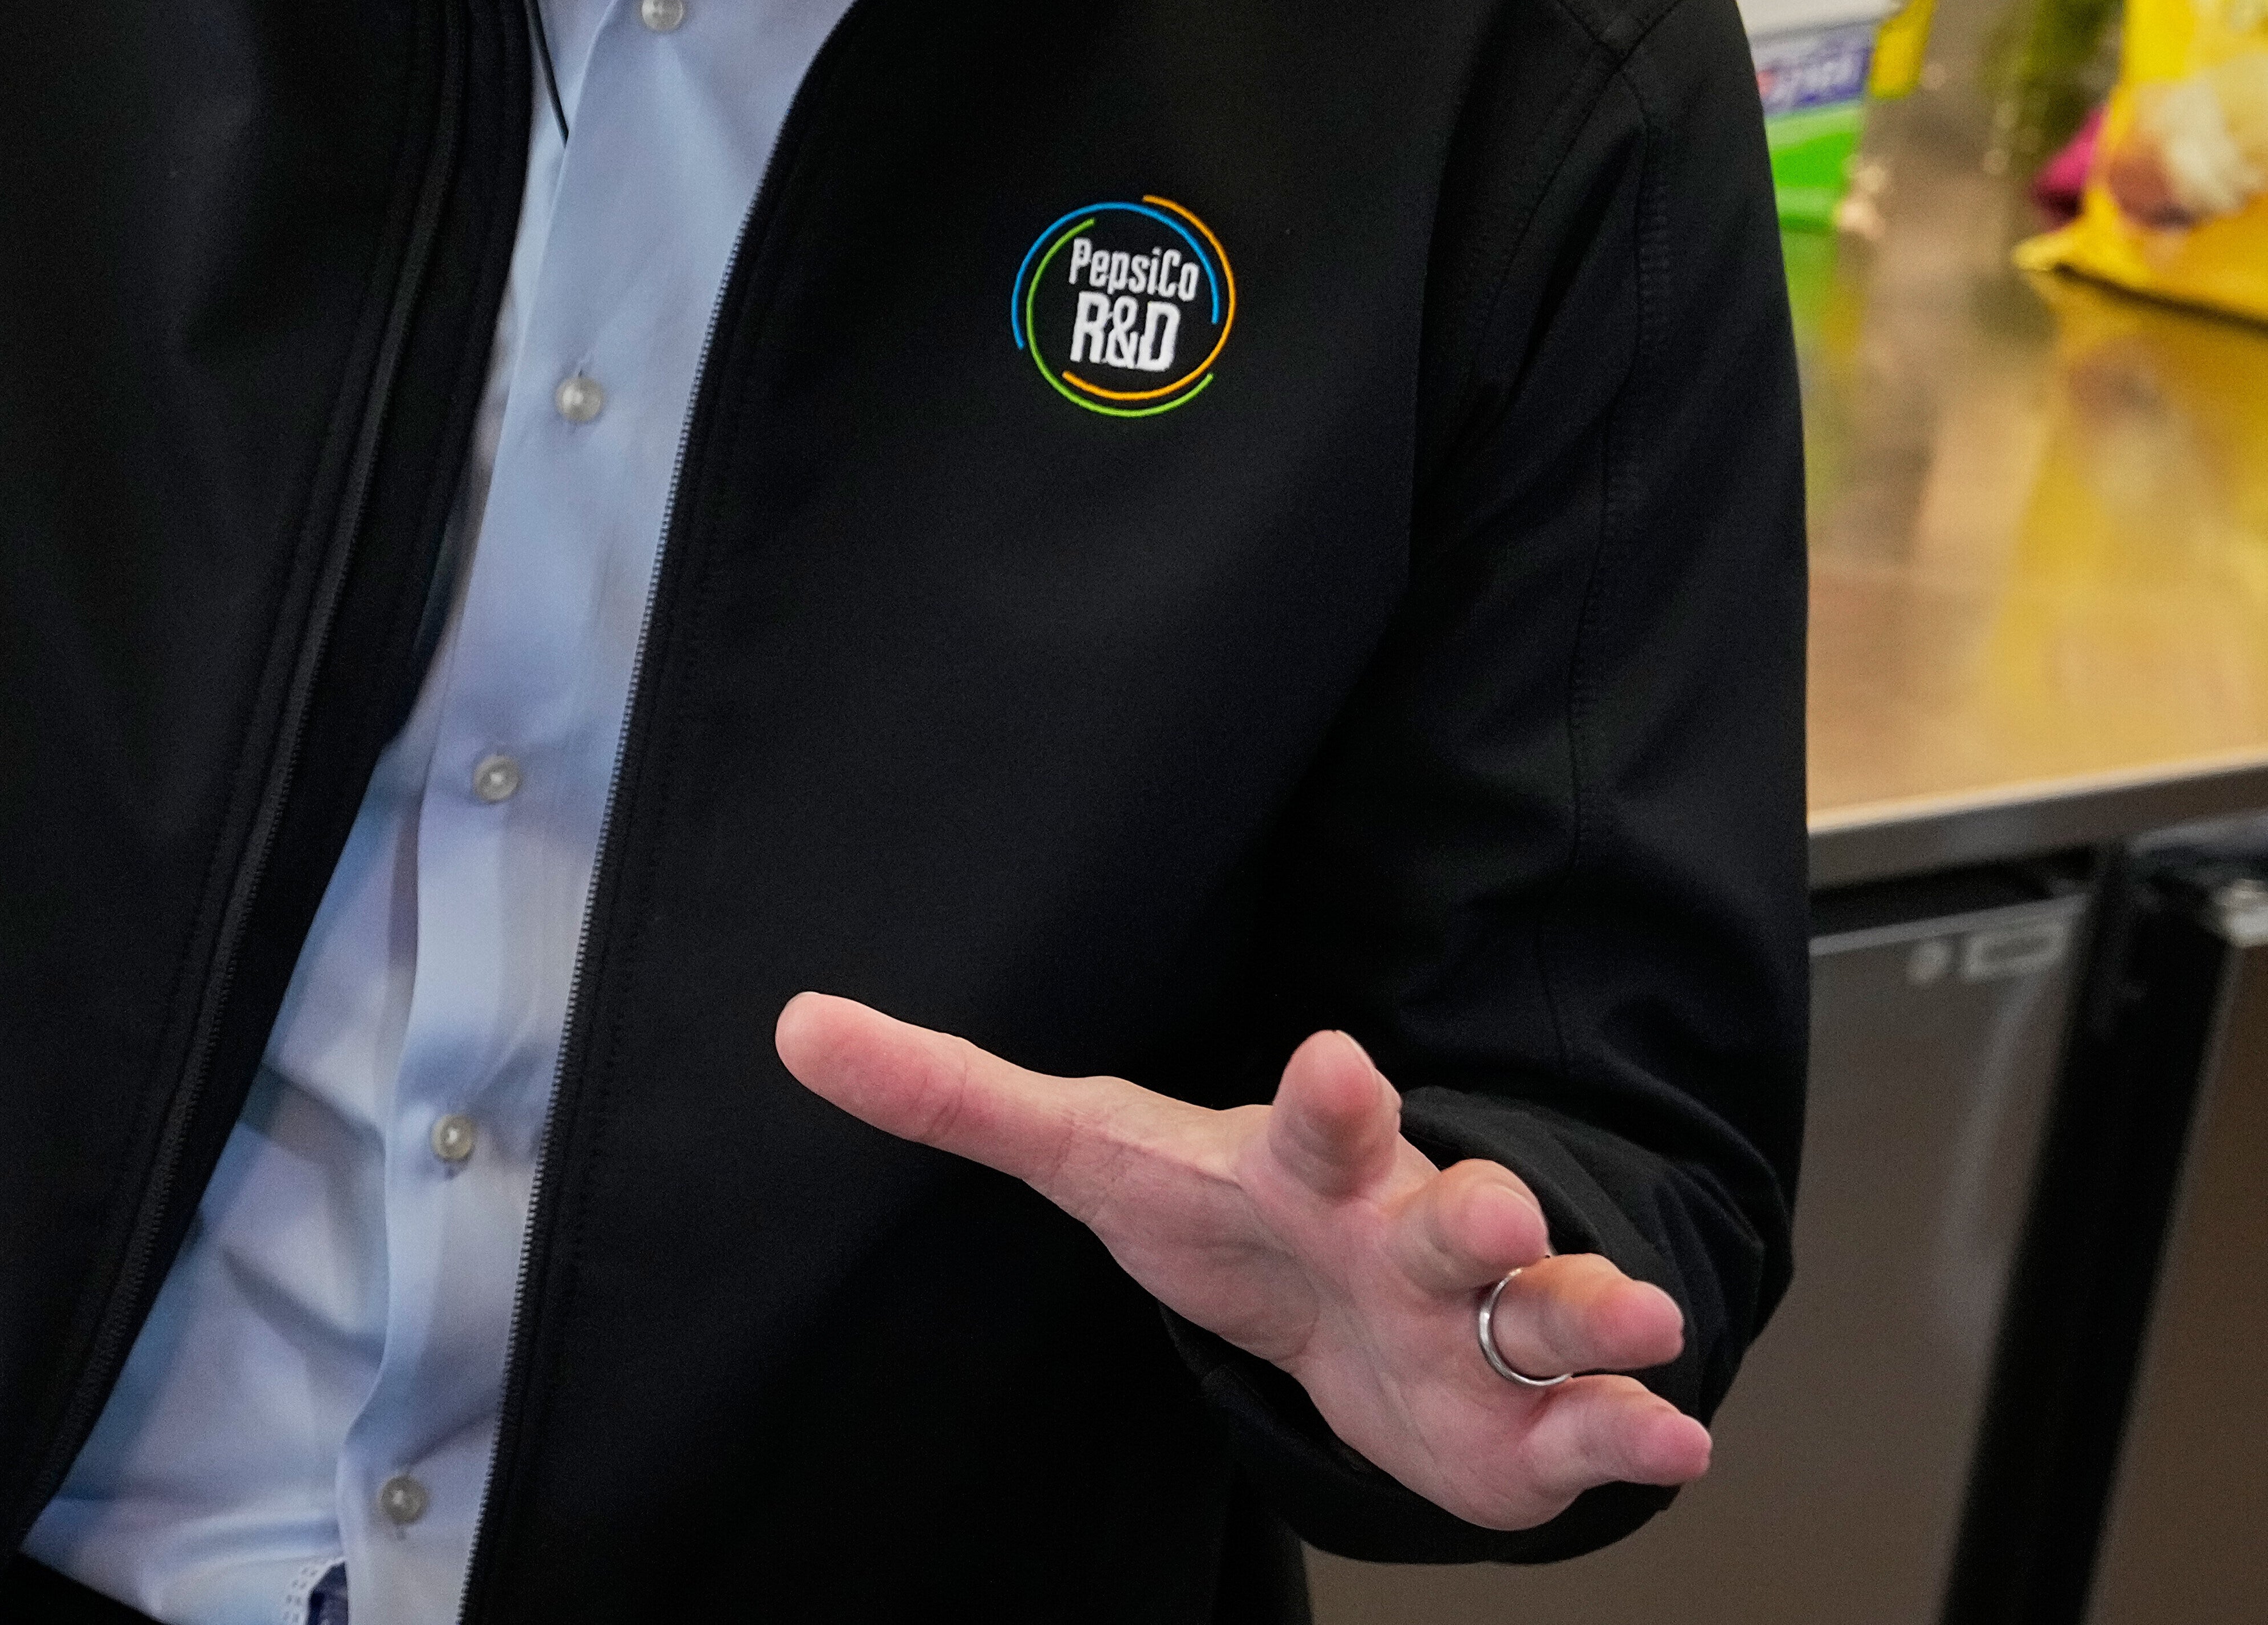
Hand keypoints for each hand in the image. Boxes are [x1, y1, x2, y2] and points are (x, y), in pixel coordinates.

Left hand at [777, 995, 1704, 1530]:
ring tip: (1636, 1321)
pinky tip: (1671, 1439)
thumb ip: (950, 1095)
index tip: (1336, 1058)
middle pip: (1449, 1214)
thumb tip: (794, 1027)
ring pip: (1549, 1308)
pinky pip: (1590, 1420)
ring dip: (1590, 1311)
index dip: (1329, 1094)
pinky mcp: (1530, 1419)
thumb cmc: (1221, 1217)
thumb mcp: (1083, 1155)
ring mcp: (1484, 1323)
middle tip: (1498, 1205)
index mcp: (1310, 1167)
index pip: (1317, 1121)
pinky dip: (1633, 1432)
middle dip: (1484, 1210)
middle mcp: (1412, 1230)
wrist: (1344, 1307)